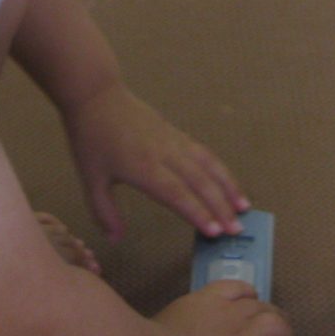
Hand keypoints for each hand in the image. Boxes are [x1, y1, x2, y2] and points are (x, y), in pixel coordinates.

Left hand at [63, 83, 248, 240]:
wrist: (96, 95)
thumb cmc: (91, 137)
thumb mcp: (90, 179)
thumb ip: (104, 212)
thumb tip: (116, 239)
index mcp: (143, 168)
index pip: (177, 194)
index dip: (197, 213)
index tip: (215, 231)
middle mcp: (164, 154)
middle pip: (199, 182)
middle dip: (221, 207)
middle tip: (237, 230)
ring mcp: (173, 141)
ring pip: (208, 165)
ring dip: (228, 187)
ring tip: (244, 207)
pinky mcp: (176, 133)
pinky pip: (203, 153)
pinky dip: (219, 169)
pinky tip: (227, 183)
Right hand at [155, 276, 294, 335]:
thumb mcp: (162, 326)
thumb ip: (177, 328)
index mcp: (206, 301)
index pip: (238, 289)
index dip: (247, 298)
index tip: (246, 308)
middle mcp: (231, 314)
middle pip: (262, 306)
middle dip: (269, 316)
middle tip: (268, 331)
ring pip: (278, 324)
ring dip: (282, 331)